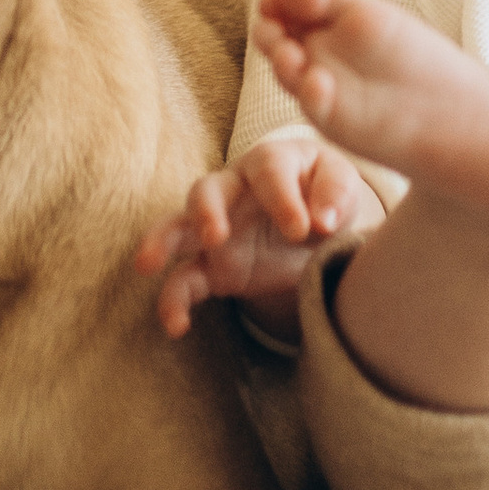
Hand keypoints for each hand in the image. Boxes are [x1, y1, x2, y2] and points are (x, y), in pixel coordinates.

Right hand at [135, 129, 382, 340]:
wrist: (317, 220)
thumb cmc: (325, 192)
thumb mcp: (340, 183)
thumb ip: (336, 192)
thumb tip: (324, 220)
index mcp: (270, 164)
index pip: (269, 172)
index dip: (282, 199)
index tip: (301, 229)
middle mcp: (234, 192)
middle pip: (207, 190)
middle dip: (206, 211)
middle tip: (215, 235)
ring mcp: (218, 231)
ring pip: (179, 227)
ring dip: (163, 242)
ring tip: (148, 264)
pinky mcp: (213, 267)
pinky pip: (185, 280)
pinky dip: (174, 300)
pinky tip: (176, 325)